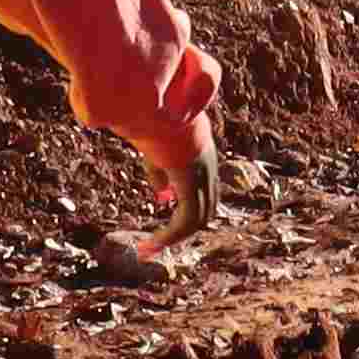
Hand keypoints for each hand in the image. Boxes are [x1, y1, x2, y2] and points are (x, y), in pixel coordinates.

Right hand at [139, 135, 228, 267]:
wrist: (160, 111)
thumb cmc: (155, 127)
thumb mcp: (157, 153)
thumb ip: (160, 175)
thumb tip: (163, 195)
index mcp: (203, 163)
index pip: (203, 198)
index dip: (188, 213)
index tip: (168, 225)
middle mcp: (208, 172)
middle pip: (203, 213)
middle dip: (180, 231)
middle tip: (158, 244)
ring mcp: (202, 177)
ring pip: (195, 220)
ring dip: (173, 237)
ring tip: (151, 247)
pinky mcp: (191, 184)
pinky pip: (185, 219)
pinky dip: (170, 234)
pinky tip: (154, 241)